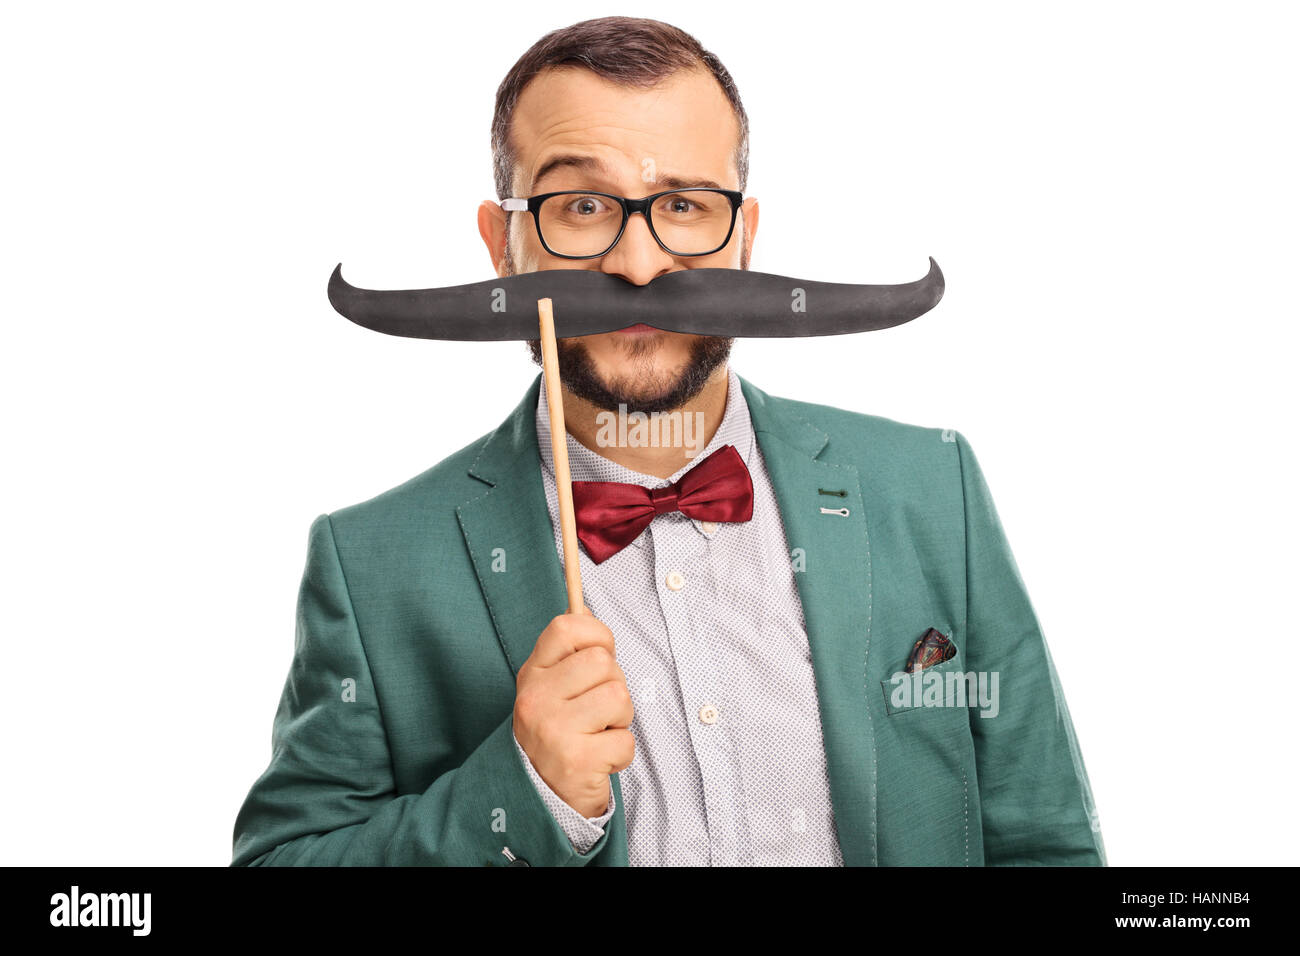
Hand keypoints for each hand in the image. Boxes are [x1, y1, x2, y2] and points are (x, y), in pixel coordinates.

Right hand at [513, 609, 634, 816]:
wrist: (540, 795)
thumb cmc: (558, 731)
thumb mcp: (551, 687)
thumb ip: (568, 651)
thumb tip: (584, 606)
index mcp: (532, 674)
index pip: (566, 627)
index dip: (596, 634)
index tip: (600, 654)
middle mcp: (536, 699)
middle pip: (603, 662)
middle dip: (613, 685)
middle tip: (598, 709)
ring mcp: (554, 730)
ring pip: (619, 696)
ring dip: (621, 719)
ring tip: (599, 732)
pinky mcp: (576, 761)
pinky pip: (625, 741)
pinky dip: (621, 753)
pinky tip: (600, 758)